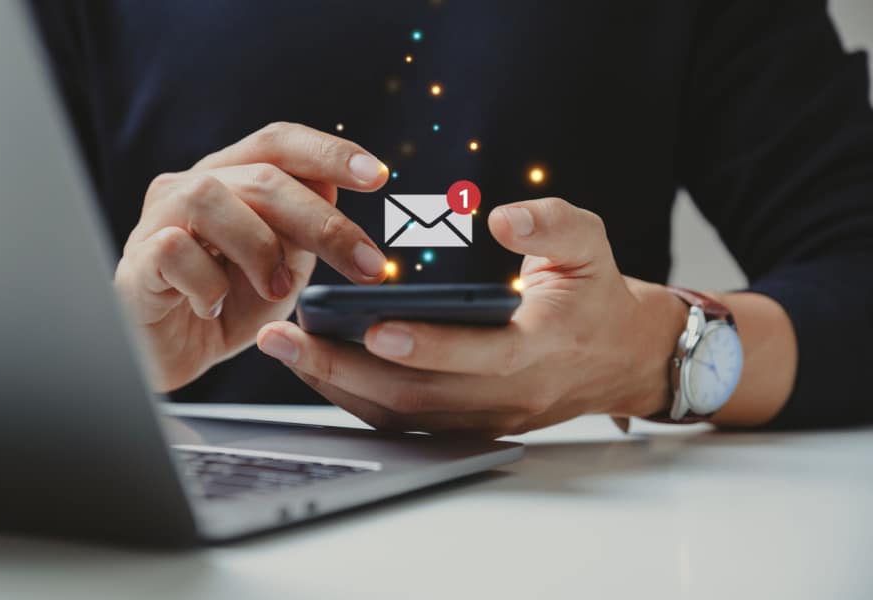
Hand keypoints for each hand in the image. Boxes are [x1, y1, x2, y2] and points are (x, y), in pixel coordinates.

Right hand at [114, 122, 389, 390]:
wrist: (171, 356)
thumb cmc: (226, 305)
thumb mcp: (281, 267)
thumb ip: (302, 230)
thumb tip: (334, 189)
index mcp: (230, 178)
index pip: (279, 143)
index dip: (328, 151)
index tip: (379, 176)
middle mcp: (190, 186)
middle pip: (261, 177)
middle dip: (323, 222)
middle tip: (367, 265)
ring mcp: (157, 220)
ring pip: (210, 197)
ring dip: (260, 247)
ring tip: (278, 290)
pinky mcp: (135, 261)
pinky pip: (174, 250)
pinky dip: (208, 284)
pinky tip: (215, 308)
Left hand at [257, 197, 687, 437]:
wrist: (618, 358)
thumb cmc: (594, 294)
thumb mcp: (590, 245)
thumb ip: (551, 225)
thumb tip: (503, 217)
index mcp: (541, 349)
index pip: (482, 357)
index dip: (429, 346)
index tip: (375, 327)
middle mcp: (507, 396)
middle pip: (418, 396)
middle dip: (344, 369)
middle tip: (285, 338)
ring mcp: (483, 418)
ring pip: (401, 415)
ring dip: (336, 385)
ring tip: (284, 349)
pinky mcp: (464, 425)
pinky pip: (402, 420)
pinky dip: (354, 397)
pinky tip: (315, 367)